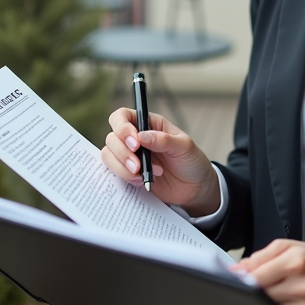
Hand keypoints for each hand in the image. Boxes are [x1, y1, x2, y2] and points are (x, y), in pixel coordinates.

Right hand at [100, 108, 220, 213]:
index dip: (122, 127)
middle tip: (139, 165)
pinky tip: (141, 181)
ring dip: (121, 166)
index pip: (123, 116)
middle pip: (112, 137)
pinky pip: (114, 172)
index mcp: (148, 123)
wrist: (195, 188)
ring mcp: (130, 156)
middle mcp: (135, 137)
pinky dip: (124, 177)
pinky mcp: (129, 173)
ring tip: (143, 174)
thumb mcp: (184, 147)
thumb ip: (163, 140)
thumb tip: (141, 136)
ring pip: (108, 155)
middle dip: (122, 152)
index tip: (135, 143)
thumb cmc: (191, 161)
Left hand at [231, 239, 304, 304]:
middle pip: (262, 295)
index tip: (235, 278)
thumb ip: (261, 256)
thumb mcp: (288, 247)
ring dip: (265, 302)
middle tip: (257, 283)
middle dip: (254, 290)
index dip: (243, 279)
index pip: (258, 276)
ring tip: (276, 290)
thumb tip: (238, 269)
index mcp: (295, 263)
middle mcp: (301, 286)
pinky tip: (284, 302)